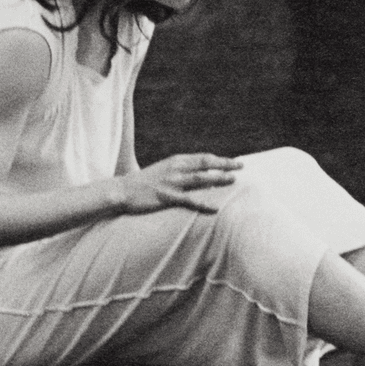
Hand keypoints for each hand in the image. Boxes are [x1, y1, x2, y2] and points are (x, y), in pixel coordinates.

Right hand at [118, 154, 242, 214]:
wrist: (124, 190)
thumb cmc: (146, 182)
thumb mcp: (165, 170)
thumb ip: (183, 172)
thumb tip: (204, 180)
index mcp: (176, 160)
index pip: (204, 157)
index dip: (220, 159)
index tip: (234, 162)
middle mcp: (176, 168)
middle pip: (206, 164)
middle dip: (225, 164)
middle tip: (241, 166)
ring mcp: (172, 182)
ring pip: (201, 179)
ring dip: (218, 179)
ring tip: (233, 180)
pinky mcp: (167, 197)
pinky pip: (189, 200)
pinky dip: (204, 203)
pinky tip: (215, 208)